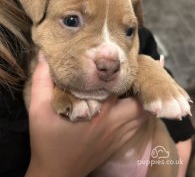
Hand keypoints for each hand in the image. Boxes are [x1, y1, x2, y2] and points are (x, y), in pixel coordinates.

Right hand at [26, 53, 147, 176]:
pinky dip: (140, 115)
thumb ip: (42, 83)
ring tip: (135, 88)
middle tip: (131, 75)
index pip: (120, 86)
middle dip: (139, 88)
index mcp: (99, 112)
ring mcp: (119, 135)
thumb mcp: (39, 111)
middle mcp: (114, 123)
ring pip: (143, 115)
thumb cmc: (48, 142)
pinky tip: (133, 107)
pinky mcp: (119, 144)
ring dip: (142, 101)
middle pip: (140, 103)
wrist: (57, 172)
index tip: (124, 61)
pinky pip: (138, 126)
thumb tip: (43, 58)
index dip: (124, 72)